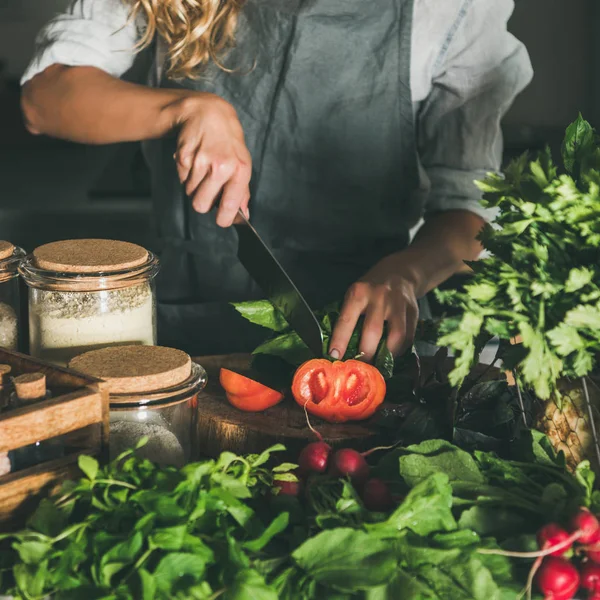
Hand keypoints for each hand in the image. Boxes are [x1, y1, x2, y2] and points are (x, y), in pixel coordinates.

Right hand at [173, 93, 251, 226]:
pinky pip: (182, 180)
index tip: (222, 220)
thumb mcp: (243, 163)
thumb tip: (244, 214)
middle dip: (203, 202)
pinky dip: (187, 175)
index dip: (224, 218)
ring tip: (203, 170)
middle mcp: (220, 166)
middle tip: (208, 191)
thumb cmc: (228, 141)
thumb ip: (242, 191)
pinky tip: (195, 161)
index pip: (230, 205)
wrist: (207, 113)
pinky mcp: (183, 157)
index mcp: (239, 170)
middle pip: (201, 205)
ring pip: (190, 193)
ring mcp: (200, 161)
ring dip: (195, 186)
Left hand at [329, 256, 420, 361]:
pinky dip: (400, 350)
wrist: (398, 273)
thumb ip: (348, 317)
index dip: (339, 340)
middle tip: (360, 367)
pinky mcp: (413, 311)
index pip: (347, 320)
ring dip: (387, 355)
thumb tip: (339, 349)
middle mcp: (379, 297)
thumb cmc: (369, 289)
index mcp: (359, 293)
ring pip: (396, 336)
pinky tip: (392, 354)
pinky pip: (408, 337)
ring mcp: (398, 304)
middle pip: (373, 331)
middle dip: (366, 354)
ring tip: (379, 364)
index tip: (335, 356)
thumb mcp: (354, 294)